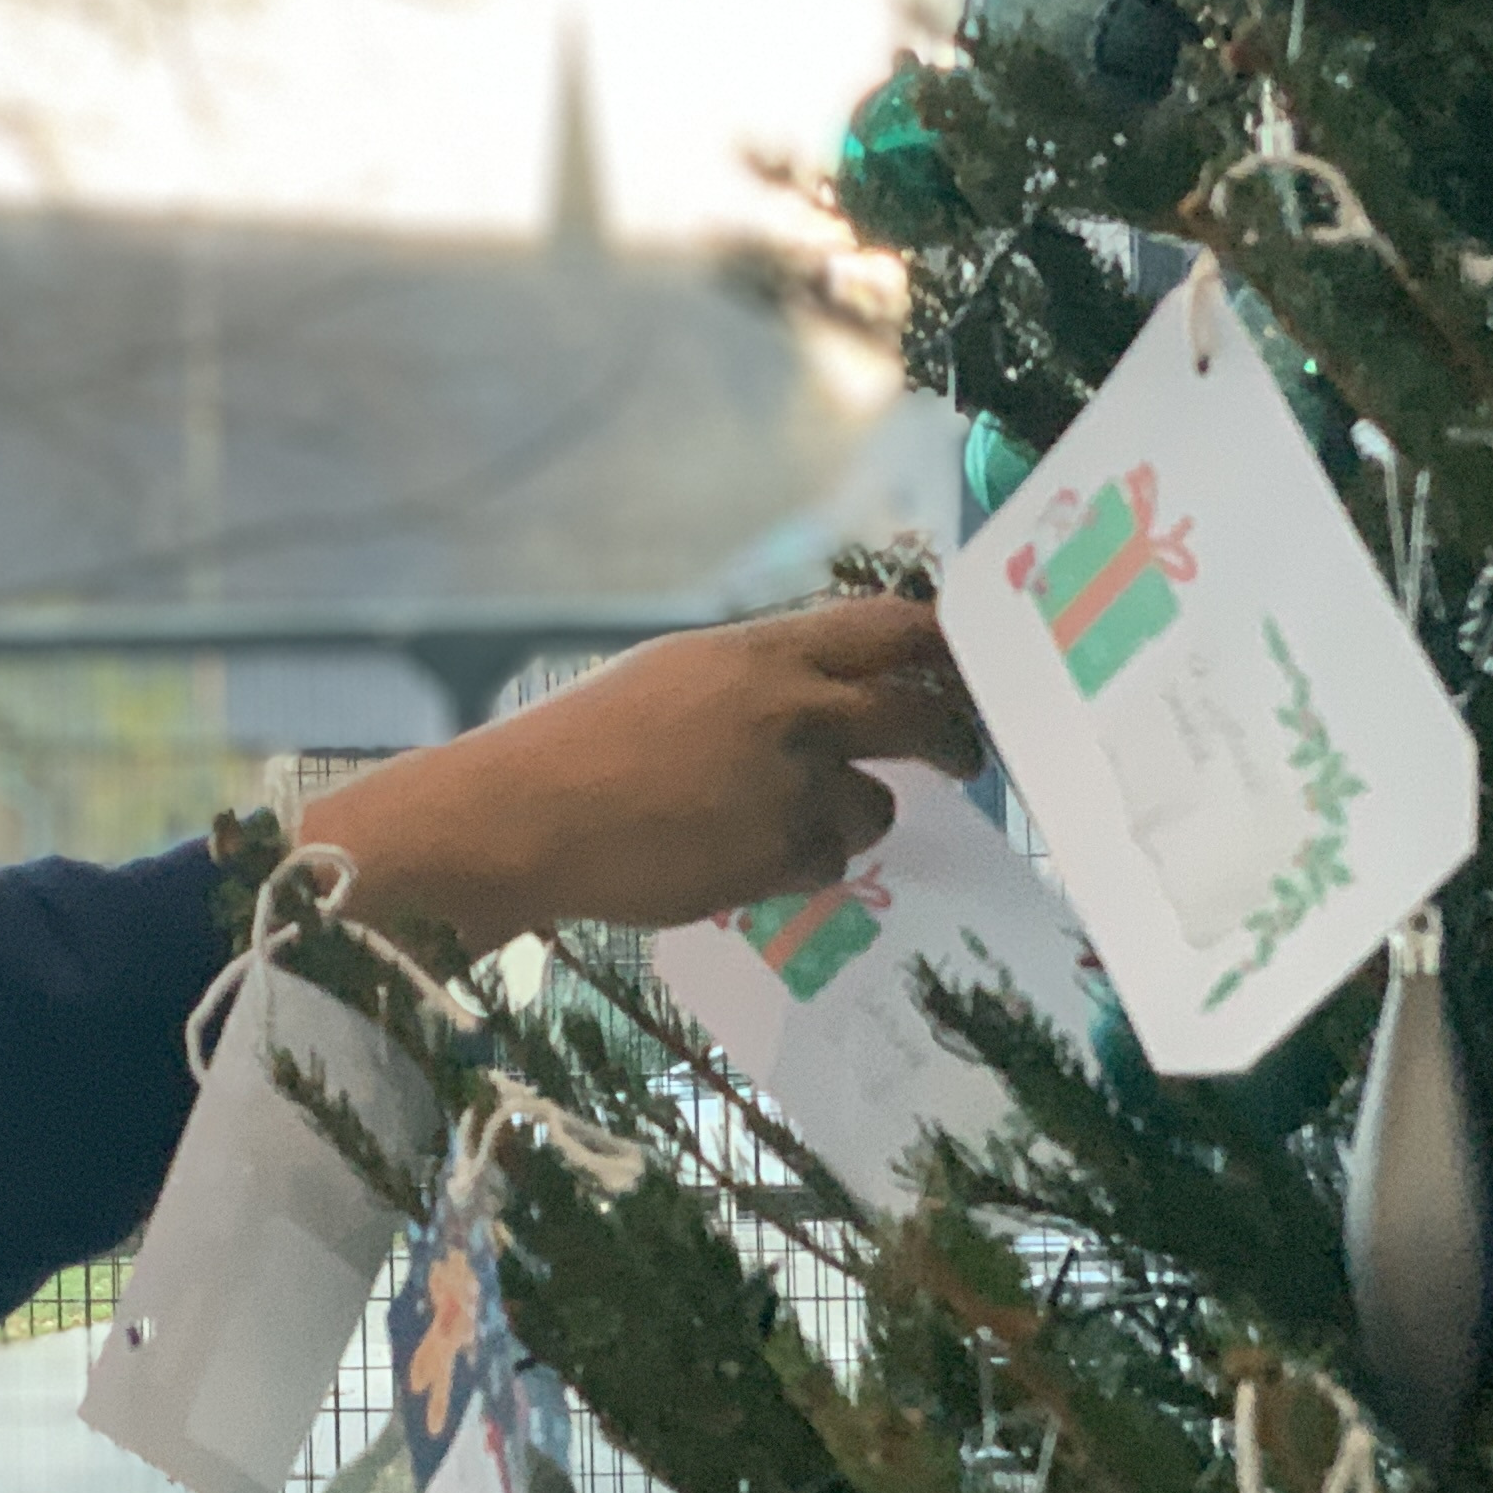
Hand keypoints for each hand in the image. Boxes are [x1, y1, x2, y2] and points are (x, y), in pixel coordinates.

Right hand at [298, 600, 979, 949]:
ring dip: (851, 814)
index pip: (891, 629)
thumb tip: (830, 691)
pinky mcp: (778, 859)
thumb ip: (760, 676)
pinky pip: (830, 863)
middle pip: (919, 719)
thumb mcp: (675, 674)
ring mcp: (790, 789)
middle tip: (962, 757)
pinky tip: (741, 854)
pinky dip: (800, 863)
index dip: (944, 645)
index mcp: (761, 653)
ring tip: (780, 821)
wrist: (526, 818)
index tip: (966, 666)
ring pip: (876, 806)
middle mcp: (792, 712)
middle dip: (953, 742)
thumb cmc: (581, 741)